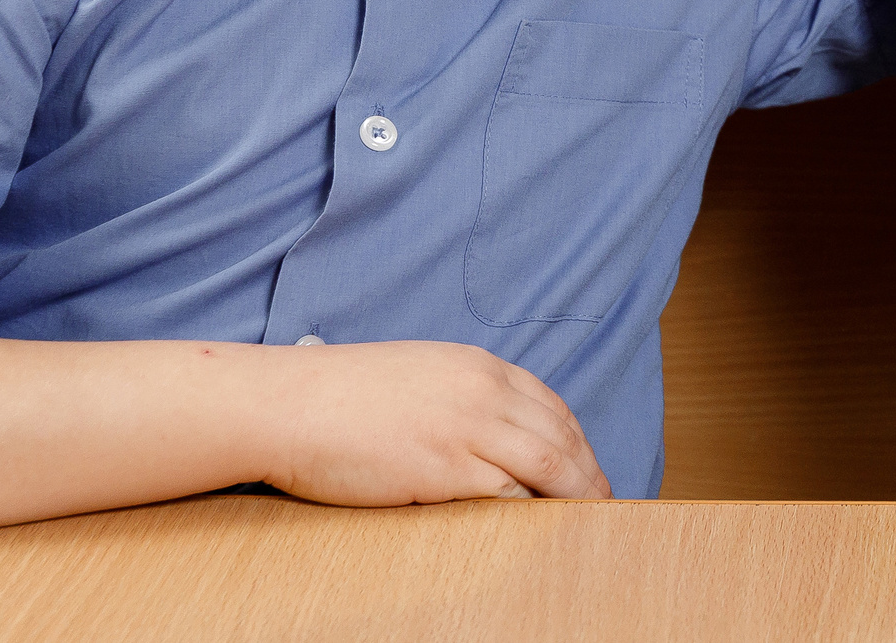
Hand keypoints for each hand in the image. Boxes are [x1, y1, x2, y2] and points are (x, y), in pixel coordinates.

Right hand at [267, 340, 610, 505]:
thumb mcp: (418, 373)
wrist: (291, 404)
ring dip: (577, 496)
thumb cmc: (340, 395)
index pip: (552, 405)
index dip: (577, 440)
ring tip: (588, 521)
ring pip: (550, 466)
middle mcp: (484, 392)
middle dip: (589, 472)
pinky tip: (542, 529)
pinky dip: (534, 513)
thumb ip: (459, 394)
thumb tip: (485, 428)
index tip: (588, 466)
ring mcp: (469, 429)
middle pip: (563, 436)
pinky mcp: (448, 469)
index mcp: (478, 366)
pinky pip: (510, 495)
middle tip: (604, 501)